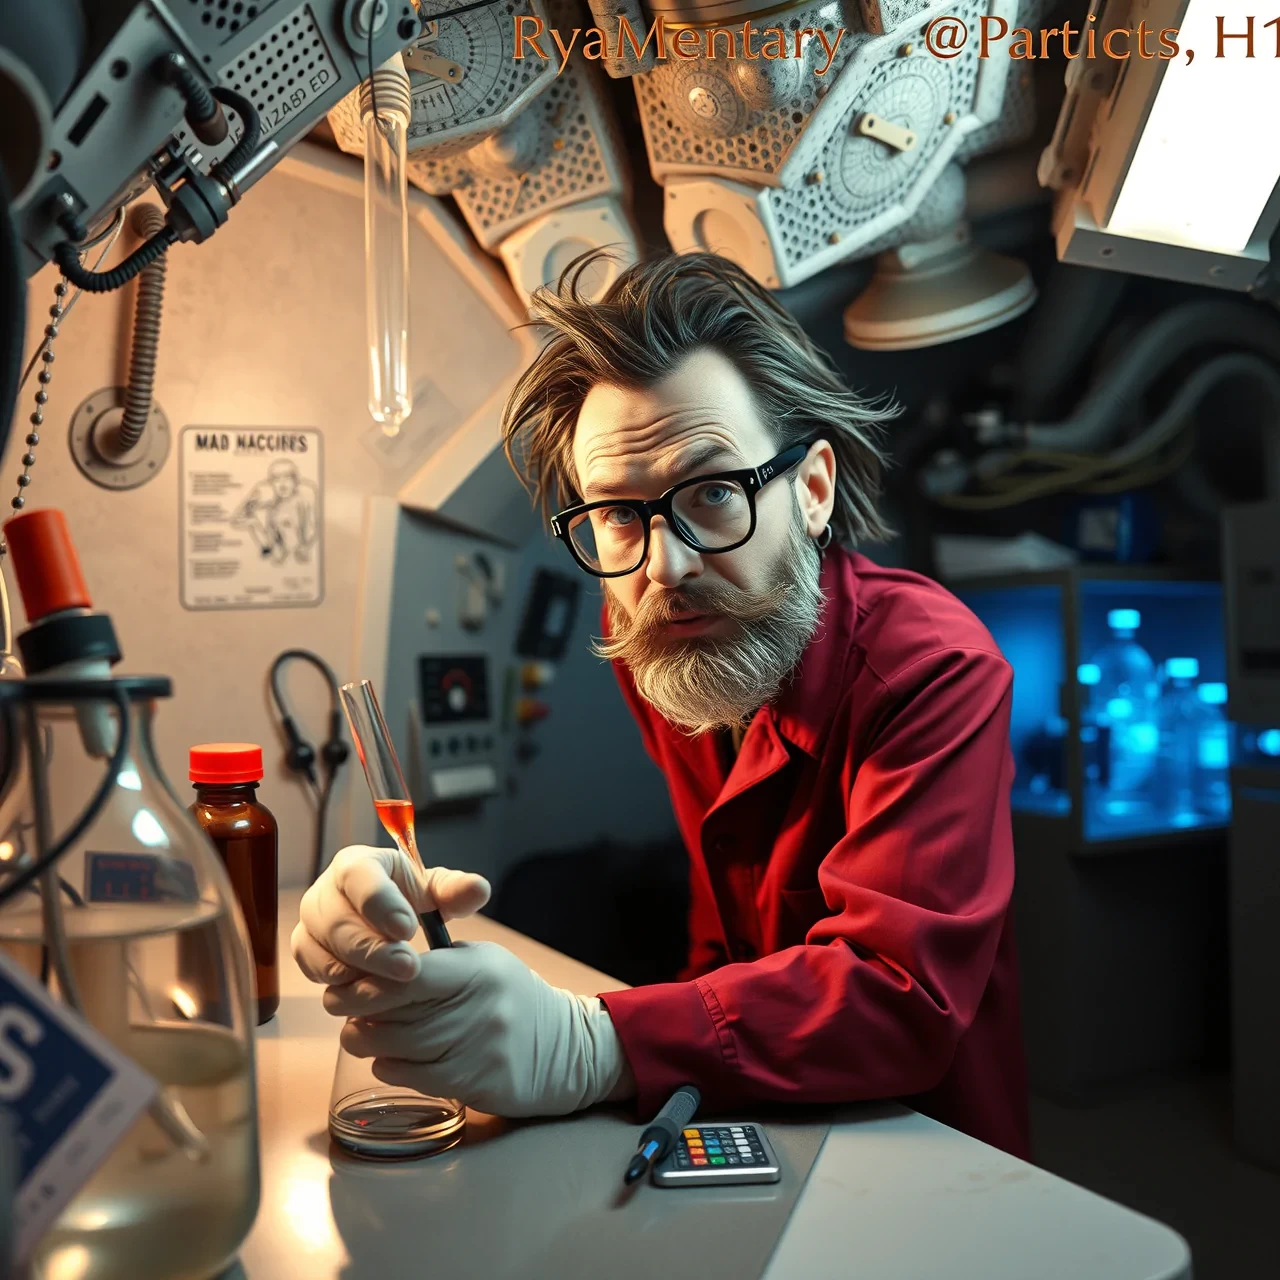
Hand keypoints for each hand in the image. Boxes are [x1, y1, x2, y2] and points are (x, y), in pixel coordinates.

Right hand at [290, 845, 490, 985]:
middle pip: (337, 919)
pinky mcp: (305, 948)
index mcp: (356, 863)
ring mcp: (312, 921)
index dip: (381, 904)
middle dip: (373, 948)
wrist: (386, 919)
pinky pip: (312, 967)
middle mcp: (326, 889)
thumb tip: (479, 889)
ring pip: (321, 946)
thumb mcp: (436, 892)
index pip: (359, 877)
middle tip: (408, 968)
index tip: (409, 930)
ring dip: (356, 969)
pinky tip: (367, 991)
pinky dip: (337, 982)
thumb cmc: (408, 899)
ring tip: (390, 986)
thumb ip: (456, 891)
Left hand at [323, 941, 635, 1117]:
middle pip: (400, 1014)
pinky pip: (416, 1077)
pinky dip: (390, 1068)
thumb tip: (375, 963)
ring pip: (402, 1048)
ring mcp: (478, 1049)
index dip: (371, 979)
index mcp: (477, 971)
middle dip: (359, 1011)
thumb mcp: (484, 963)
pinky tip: (384, 1059)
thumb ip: (438, 962)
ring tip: (356, 1033)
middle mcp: (478, 1008)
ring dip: (368, 1041)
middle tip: (339, 1006)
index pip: (412, 974)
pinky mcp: (476, 1083)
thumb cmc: (512, 998)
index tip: (345, 980)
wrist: (565, 1048)